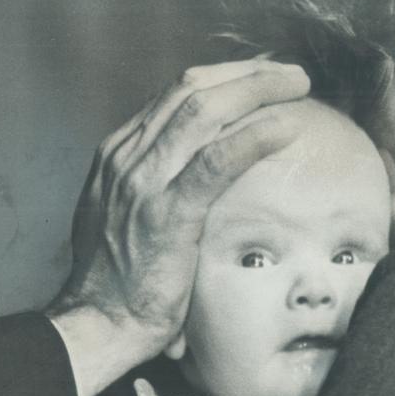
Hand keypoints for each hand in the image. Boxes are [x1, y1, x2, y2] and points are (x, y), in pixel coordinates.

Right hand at [47, 59, 309, 395]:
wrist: (97, 322)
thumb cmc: (118, 282)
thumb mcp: (123, 218)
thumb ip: (150, 189)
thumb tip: (191, 178)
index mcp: (116, 154)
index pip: (173, 95)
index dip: (224, 79)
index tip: (261, 77)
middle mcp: (125, 156)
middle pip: (190, 88)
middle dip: (245, 72)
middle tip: (289, 73)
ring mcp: (143, 180)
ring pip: (204, 109)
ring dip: (257, 88)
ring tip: (298, 85)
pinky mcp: (167, 211)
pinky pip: (218, 159)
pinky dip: (257, 135)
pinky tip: (288, 124)